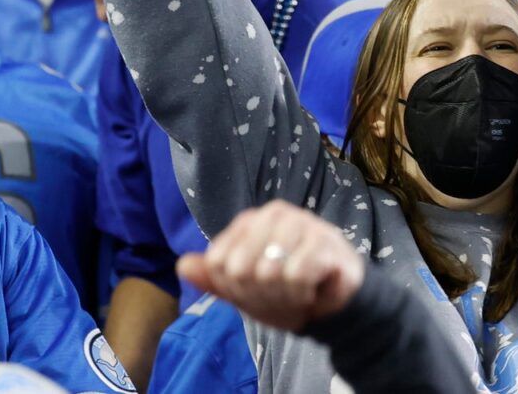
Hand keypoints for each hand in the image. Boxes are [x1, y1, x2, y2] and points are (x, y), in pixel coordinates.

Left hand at [178, 200, 366, 333]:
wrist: (335, 302)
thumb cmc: (288, 291)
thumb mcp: (245, 291)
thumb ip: (214, 279)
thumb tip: (181, 265)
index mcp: (248, 222)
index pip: (217, 264)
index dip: (233, 289)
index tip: (255, 291)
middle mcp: (272, 214)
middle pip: (239, 269)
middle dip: (259, 294)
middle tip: (280, 293)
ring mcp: (300, 222)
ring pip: (267, 272)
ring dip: (283, 295)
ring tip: (298, 292)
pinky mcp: (324, 239)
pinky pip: (296, 275)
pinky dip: (302, 292)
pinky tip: (314, 289)